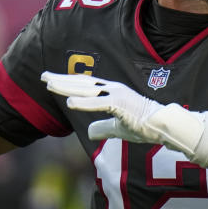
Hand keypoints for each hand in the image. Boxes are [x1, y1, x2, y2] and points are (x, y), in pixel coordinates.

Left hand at [41, 72, 202, 152]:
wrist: (164, 126)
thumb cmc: (144, 126)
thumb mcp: (118, 128)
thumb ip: (103, 127)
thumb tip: (89, 132)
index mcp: (112, 92)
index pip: (85, 86)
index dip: (67, 82)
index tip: (51, 81)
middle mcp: (112, 89)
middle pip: (82, 83)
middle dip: (62, 80)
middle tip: (43, 76)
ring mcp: (117, 95)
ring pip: (87, 90)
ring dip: (67, 87)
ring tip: (50, 85)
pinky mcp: (121, 104)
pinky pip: (99, 103)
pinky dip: (83, 102)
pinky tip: (69, 102)